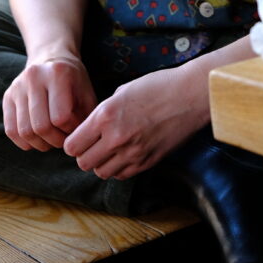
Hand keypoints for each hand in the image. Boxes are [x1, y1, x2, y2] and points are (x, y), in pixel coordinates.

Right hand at [3, 56, 98, 151]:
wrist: (51, 57)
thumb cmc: (73, 80)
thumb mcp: (87, 92)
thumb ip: (86, 116)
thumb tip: (77, 141)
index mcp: (58, 74)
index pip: (61, 117)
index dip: (70, 130)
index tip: (75, 129)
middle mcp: (34, 77)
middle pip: (41, 126)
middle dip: (55, 141)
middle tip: (63, 140)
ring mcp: (17, 87)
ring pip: (25, 131)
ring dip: (40, 144)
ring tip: (51, 140)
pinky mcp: (7, 96)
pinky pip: (11, 130)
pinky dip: (24, 142)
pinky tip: (37, 139)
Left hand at [63, 66, 202, 179]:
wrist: (190, 95)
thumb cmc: (158, 86)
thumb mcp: (121, 92)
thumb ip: (103, 113)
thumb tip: (90, 129)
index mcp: (106, 116)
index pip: (72, 146)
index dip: (73, 142)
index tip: (79, 138)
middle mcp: (116, 138)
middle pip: (84, 163)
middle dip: (85, 155)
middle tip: (93, 144)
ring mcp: (133, 153)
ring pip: (102, 173)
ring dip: (102, 163)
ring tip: (111, 149)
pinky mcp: (148, 162)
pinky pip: (122, 175)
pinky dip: (119, 168)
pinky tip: (125, 153)